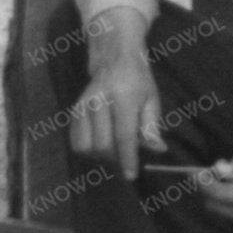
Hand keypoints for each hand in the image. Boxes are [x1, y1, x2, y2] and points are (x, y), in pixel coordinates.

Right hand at [69, 36, 161, 179]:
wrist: (113, 56)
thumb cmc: (138, 79)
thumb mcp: (151, 99)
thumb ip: (152, 126)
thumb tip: (158, 150)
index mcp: (122, 98)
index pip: (124, 136)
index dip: (128, 159)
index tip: (131, 176)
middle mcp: (99, 102)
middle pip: (103, 145)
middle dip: (115, 158)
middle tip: (126, 156)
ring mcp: (83, 106)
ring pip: (86, 146)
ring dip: (100, 155)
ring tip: (113, 148)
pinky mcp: (74, 110)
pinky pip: (76, 141)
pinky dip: (88, 148)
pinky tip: (101, 142)